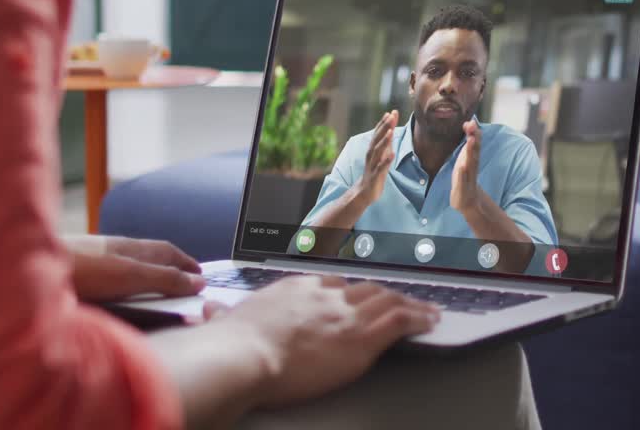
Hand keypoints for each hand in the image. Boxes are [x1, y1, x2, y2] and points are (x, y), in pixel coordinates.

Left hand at [64, 235, 203, 301]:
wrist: (25, 268)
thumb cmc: (80, 269)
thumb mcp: (130, 275)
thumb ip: (163, 279)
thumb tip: (198, 282)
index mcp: (132, 248)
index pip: (167, 251)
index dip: (186, 263)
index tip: (201, 276)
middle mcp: (114, 252)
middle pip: (149, 256)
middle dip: (169, 267)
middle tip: (184, 283)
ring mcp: (94, 262)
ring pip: (127, 266)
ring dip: (145, 275)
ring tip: (154, 290)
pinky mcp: (76, 276)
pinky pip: (107, 278)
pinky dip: (122, 284)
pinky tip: (115, 295)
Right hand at [206, 275, 438, 407]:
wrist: (244, 356)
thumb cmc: (230, 345)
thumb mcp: (225, 320)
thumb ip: (222, 315)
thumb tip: (209, 311)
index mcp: (296, 289)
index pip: (333, 284)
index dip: (349, 290)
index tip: (356, 294)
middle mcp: (326, 296)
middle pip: (366, 289)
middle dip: (384, 295)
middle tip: (399, 300)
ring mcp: (346, 314)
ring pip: (389, 301)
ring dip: (412, 305)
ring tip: (427, 310)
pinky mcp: (361, 337)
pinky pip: (400, 320)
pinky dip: (419, 318)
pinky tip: (430, 320)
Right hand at [351, 110, 396, 208]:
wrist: (365, 192)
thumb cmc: (375, 171)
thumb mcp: (381, 155)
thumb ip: (386, 142)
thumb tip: (391, 127)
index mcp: (373, 150)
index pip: (378, 134)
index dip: (384, 123)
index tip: (391, 112)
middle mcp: (372, 155)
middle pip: (377, 139)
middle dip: (384, 127)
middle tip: (390, 116)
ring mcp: (373, 165)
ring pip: (378, 151)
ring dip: (384, 141)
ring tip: (391, 131)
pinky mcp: (375, 175)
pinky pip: (381, 167)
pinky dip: (386, 160)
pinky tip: (392, 154)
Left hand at [450, 119, 481, 212]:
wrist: (467, 200)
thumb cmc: (466, 176)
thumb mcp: (466, 157)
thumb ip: (469, 141)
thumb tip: (470, 123)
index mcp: (472, 159)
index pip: (475, 145)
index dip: (474, 133)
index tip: (471, 121)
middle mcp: (472, 167)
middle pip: (475, 152)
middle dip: (474, 139)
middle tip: (473, 127)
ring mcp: (468, 178)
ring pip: (470, 164)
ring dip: (471, 153)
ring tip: (470, 141)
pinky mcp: (463, 189)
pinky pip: (463, 181)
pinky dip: (462, 174)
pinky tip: (461, 167)